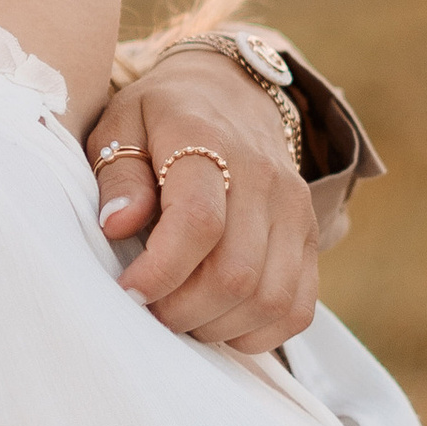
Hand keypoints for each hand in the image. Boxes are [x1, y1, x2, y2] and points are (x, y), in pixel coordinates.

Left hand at [91, 53, 318, 348]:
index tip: (128, 289)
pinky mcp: (309, 237)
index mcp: (206, 142)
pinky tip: (219, 319)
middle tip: (149, 308)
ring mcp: (294, 210)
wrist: (229, 93)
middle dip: (182, 311)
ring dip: (217, 326)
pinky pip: (297, 308)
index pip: (198, 223)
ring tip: (180, 313)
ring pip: (270, 299)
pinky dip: (257, 332)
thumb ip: (117, 174)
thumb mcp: (121, 125)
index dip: (160, 272)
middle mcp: (262, 178)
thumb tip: (117, 225)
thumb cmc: (161, 116)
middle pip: (236, 274)